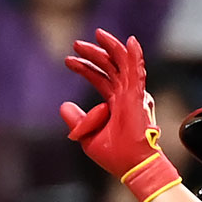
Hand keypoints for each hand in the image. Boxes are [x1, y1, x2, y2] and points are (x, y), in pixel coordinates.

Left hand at [60, 31, 180, 201]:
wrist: (131, 166)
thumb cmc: (114, 155)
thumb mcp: (87, 136)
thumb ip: (76, 120)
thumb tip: (64, 105)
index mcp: (116, 103)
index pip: (100, 78)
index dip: (85, 67)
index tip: (68, 60)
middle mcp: (125, 95)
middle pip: (109, 66)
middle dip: (93, 53)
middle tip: (76, 44)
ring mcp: (133, 94)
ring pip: (122, 63)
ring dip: (110, 48)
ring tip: (96, 34)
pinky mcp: (138, 97)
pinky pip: (137, 72)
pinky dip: (134, 56)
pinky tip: (131, 42)